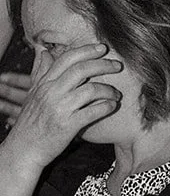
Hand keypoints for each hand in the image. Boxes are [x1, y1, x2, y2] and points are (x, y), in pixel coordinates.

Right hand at [3, 44, 122, 169]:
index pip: (67, 58)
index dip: (87, 50)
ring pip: (90, 90)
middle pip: (81, 70)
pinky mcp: (68, 125)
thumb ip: (40, 72)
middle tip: (118, 65)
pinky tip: (112, 106)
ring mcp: (60, 108)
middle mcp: (51, 92)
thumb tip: (42, 50)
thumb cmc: (31, 121)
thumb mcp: (32, 93)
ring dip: (108, 90)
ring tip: (116, 94)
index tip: (102, 48)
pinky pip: (93, 111)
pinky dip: (106, 107)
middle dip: (103, 65)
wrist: (25, 148)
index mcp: (44, 83)